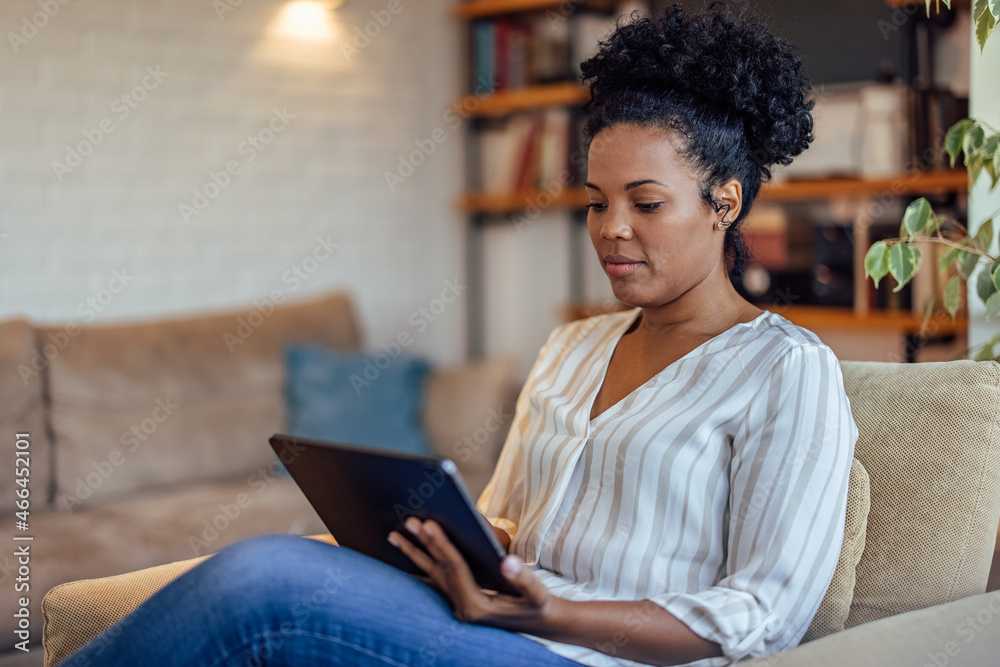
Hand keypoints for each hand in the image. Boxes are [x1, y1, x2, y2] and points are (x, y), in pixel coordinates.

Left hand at [388, 517, 560, 631]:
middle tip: (410, 521)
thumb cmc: (538, 605)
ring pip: (431, 574)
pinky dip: (419, 566)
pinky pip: (433, 580)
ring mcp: (456, 605)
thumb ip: (523, 579)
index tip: (429, 524)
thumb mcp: (536, 593)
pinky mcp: (458, 600)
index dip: (442, 545)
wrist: (539, 622)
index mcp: (476, 607)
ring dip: (414, 553)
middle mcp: (461, 608)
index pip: (455, 569)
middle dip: (424, 543)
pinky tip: (404, 557)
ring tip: (394, 536)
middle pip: (438, 569)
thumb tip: (509, 561)